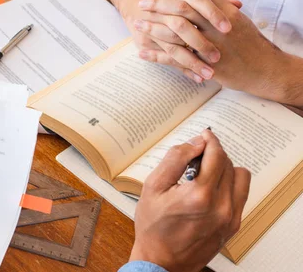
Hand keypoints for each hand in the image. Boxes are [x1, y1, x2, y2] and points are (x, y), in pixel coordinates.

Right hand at [130, 129, 250, 271]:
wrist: (162, 260)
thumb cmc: (153, 227)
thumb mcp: (153, 187)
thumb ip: (175, 159)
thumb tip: (195, 143)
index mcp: (199, 195)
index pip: (216, 155)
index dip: (210, 140)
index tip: (204, 135)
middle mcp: (220, 206)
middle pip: (228, 164)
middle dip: (213, 153)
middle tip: (196, 156)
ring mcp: (230, 217)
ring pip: (240, 177)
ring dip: (225, 168)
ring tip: (206, 173)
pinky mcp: (233, 226)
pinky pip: (241, 194)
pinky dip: (230, 185)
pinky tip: (213, 188)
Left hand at [142, 0, 300, 103]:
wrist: (263, 69)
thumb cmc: (247, 40)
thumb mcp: (234, 14)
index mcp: (225, 11)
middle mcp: (218, 26)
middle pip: (183, 8)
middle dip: (159, 5)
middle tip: (142, 4)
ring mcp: (211, 46)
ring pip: (176, 33)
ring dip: (153, 28)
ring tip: (137, 25)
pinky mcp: (204, 65)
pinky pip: (175, 59)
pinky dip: (157, 56)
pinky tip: (142, 52)